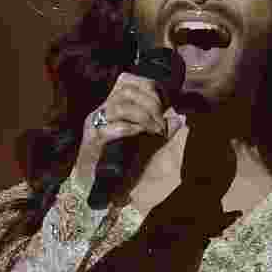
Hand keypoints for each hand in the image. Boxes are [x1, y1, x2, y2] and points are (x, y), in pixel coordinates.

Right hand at [75, 73, 171, 189]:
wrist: (95, 188)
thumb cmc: (121, 165)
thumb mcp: (146, 145)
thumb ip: (161, 131)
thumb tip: (180, 118)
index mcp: (113, 107)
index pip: (129, 82)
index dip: (150, 88)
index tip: (166, 104)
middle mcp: (102, 111)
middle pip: (127, 91)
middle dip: (151, 104)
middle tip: (161, 123)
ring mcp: (95, 124)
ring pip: (120, 107)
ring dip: (143, 116)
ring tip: (154, 130)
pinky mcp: (92, 140)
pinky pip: (112, 128)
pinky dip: (131, 129)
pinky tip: (141, 135)